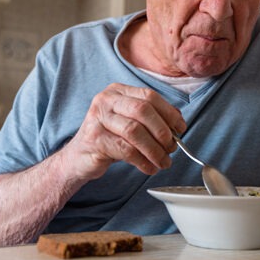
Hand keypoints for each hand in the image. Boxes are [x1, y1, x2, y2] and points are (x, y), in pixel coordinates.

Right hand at [63, 83, 185, 179]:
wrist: (79, 158)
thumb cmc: (110, 139)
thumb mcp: (131, 124)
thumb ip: (153, 119)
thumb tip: (178, 123)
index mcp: (118, 91)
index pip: (149, 96)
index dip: (169, 113)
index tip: (180, 129)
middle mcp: (106, 100)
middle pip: (142, 110)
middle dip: (162, 131)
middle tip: (172, 147)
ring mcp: (97, 118)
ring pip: (135, 131)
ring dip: (154, 150)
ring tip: (163, 162)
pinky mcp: (94, 139)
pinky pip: (125, 150)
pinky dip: (143, 161)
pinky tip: (149, 168)